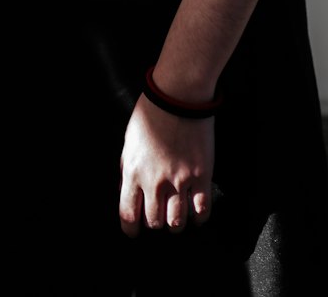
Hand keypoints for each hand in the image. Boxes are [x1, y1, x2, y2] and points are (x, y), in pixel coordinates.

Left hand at [119, 94, 213, 235]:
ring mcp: (179, 180)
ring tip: (177, 217)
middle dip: (155, 222)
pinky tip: (197, 214)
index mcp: (132, 172)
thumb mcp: (129, 141)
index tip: (134, 231)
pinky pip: (201, 209)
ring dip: (176, 223)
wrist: (178, 95)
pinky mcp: (201, 175)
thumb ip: (127, 168)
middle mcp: (154, 181)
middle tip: (159, 216)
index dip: (131, 229)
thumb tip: (126, 189)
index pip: (128, 214)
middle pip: (154, 221)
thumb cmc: (150, 114)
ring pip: (177, 222)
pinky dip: (199, 218)